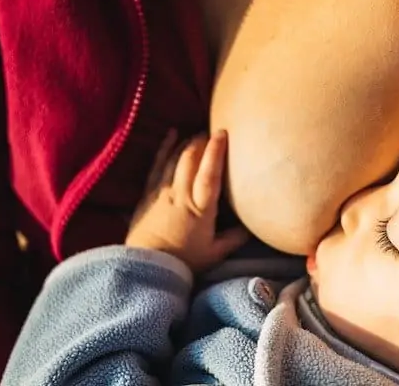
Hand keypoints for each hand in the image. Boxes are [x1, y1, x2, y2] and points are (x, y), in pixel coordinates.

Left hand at [126, 129, 248, 270]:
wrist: (147, 266)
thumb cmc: (183, 261)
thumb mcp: (214, 254)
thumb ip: (234, 239)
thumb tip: (251, 228)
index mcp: (200, 208)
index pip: (209, 173)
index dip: (216, 151)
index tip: (223, 133)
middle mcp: (180, 194)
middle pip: (190, 159)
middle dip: (201, 141)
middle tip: (212, 132)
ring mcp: (162, 191)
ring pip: (175, 158)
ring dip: (187, 142)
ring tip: (197, 133)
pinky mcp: (148, 193)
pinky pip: (157, 164)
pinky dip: (165, 147)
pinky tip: (171, 134)